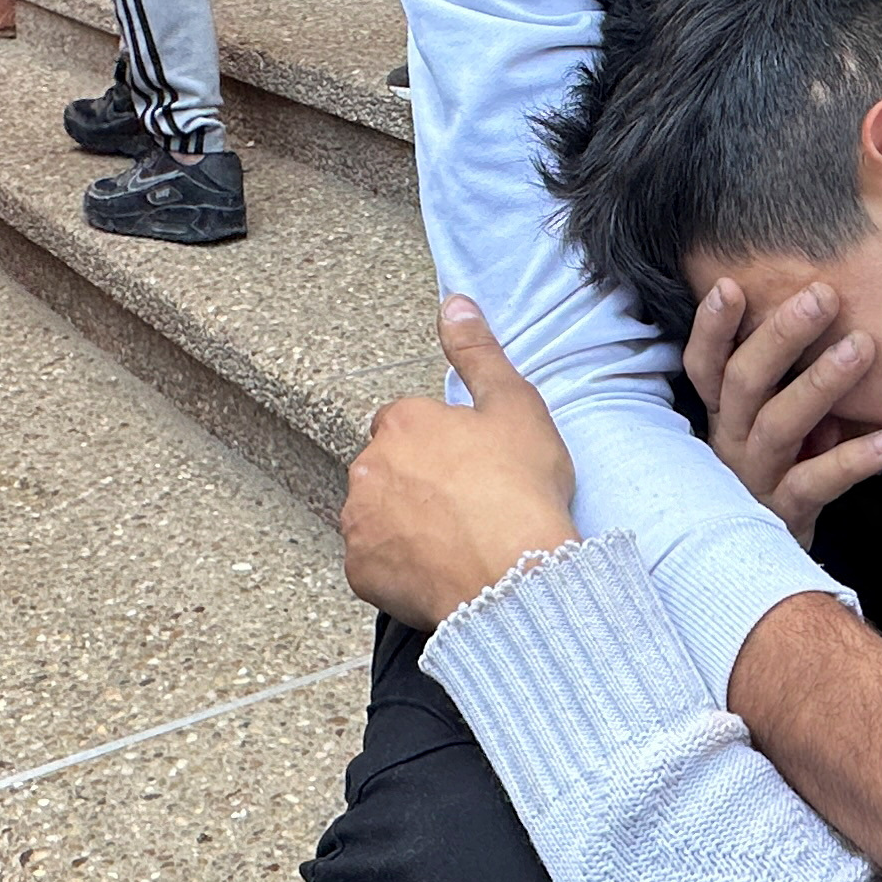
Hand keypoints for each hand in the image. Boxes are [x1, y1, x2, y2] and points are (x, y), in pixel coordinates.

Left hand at [343, 297, 581, 626]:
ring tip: (457, 540)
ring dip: (405, 522)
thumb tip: (455, 304)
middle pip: (388, 469)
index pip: (406, 424)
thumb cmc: (521, 494)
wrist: (514, 577)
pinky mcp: (361, 570)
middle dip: (418, 482)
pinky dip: (400, 566)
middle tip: (468, 504)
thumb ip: (478, 352)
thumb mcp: (515, 405)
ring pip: (377, 515)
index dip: (442, 445)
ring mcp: (360, 522)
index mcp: (402, 424)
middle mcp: (368, 468)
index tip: (472, 466)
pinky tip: (440, 568)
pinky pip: (376, 564)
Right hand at [683, 275, 881, 545]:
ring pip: (778, 425)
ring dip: (820, 383)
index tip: (729, 284)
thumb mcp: (777, 422)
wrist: (772, 563)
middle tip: (823, 294)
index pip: (704, 365)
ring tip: (863, 347)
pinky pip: (818, 483)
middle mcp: (731, 443)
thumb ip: (791, 379)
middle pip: (743, 382)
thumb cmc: (785, 470)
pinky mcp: (786, 514)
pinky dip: (854, 459)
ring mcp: (756, 480)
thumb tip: (837, 312)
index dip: (710, 327)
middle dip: (781, 334)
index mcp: (725, 415)